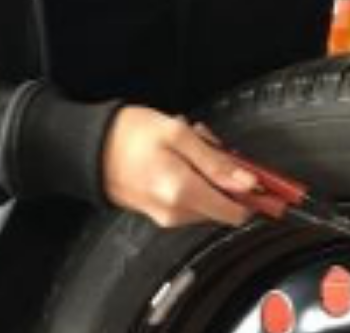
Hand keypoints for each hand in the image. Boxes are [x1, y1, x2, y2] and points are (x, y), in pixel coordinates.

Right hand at [101, 106, 259, 227]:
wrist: (88, 147)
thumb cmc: (128, 134)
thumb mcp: (178, 133)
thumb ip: (215, 161)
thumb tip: (247, 182)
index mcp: (182, 192)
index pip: (236, 212)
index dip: (253, 195)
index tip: (261, 177)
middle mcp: (175, 212)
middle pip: (223, 204)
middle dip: (224, 174)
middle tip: (208, 143)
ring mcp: (166, 215)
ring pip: (207, 199)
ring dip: (207, 174)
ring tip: (186, 145)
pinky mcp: (158, 212)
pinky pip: (190, 199)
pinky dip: (192, 178)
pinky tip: (176, 156)